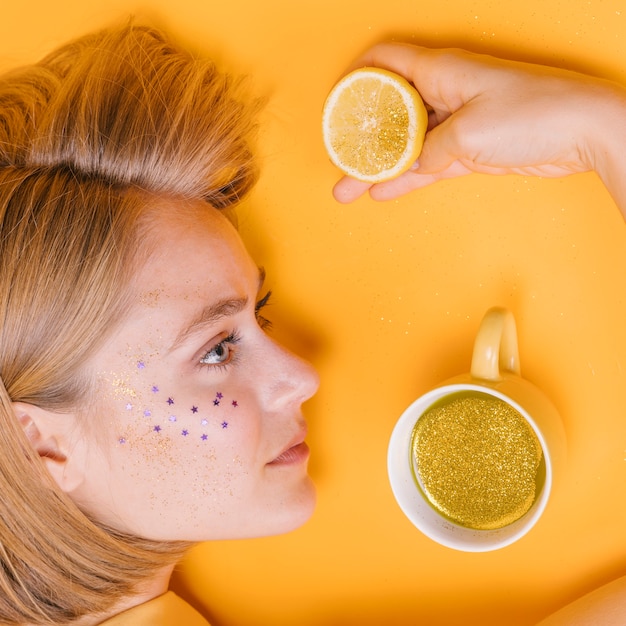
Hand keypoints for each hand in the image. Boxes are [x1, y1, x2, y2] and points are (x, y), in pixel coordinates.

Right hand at [332, 43, 625, 212]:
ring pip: (405, 145)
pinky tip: (382, 191)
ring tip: (348, 186)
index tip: (336, 106)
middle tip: (337, 159)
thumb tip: (409, 165)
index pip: (386, 63)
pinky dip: (405, 178)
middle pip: (390, 112)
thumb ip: (430, 151)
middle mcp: (444, 93)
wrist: (582, 133)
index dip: (356, 79)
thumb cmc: (533, 114)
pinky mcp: (468, 150)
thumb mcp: (467, 133)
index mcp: (440, 72)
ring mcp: (455, 123)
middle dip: (360, 137)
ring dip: (377, 167)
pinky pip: (426, 164)